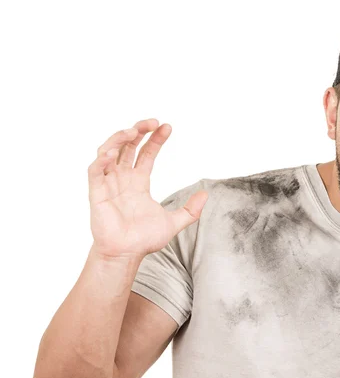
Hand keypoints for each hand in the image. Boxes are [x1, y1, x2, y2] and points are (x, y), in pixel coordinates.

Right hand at [87, 118, 207, 259]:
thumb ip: (191, 210)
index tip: (168, 127)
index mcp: (138, 182)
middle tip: (153, 122)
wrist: (127, 255)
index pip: (146, 153)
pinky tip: (111, 152)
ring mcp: (108, 184)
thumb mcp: (174, 222)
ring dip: (119, 138)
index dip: (155, 139)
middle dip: (139, 131)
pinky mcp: (97, 194)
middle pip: (127, 146)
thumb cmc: (144, 239)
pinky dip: (101, 160)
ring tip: (133, 130)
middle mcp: (122, 179)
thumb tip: (206, 194)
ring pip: (108, 151)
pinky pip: (95, 171)